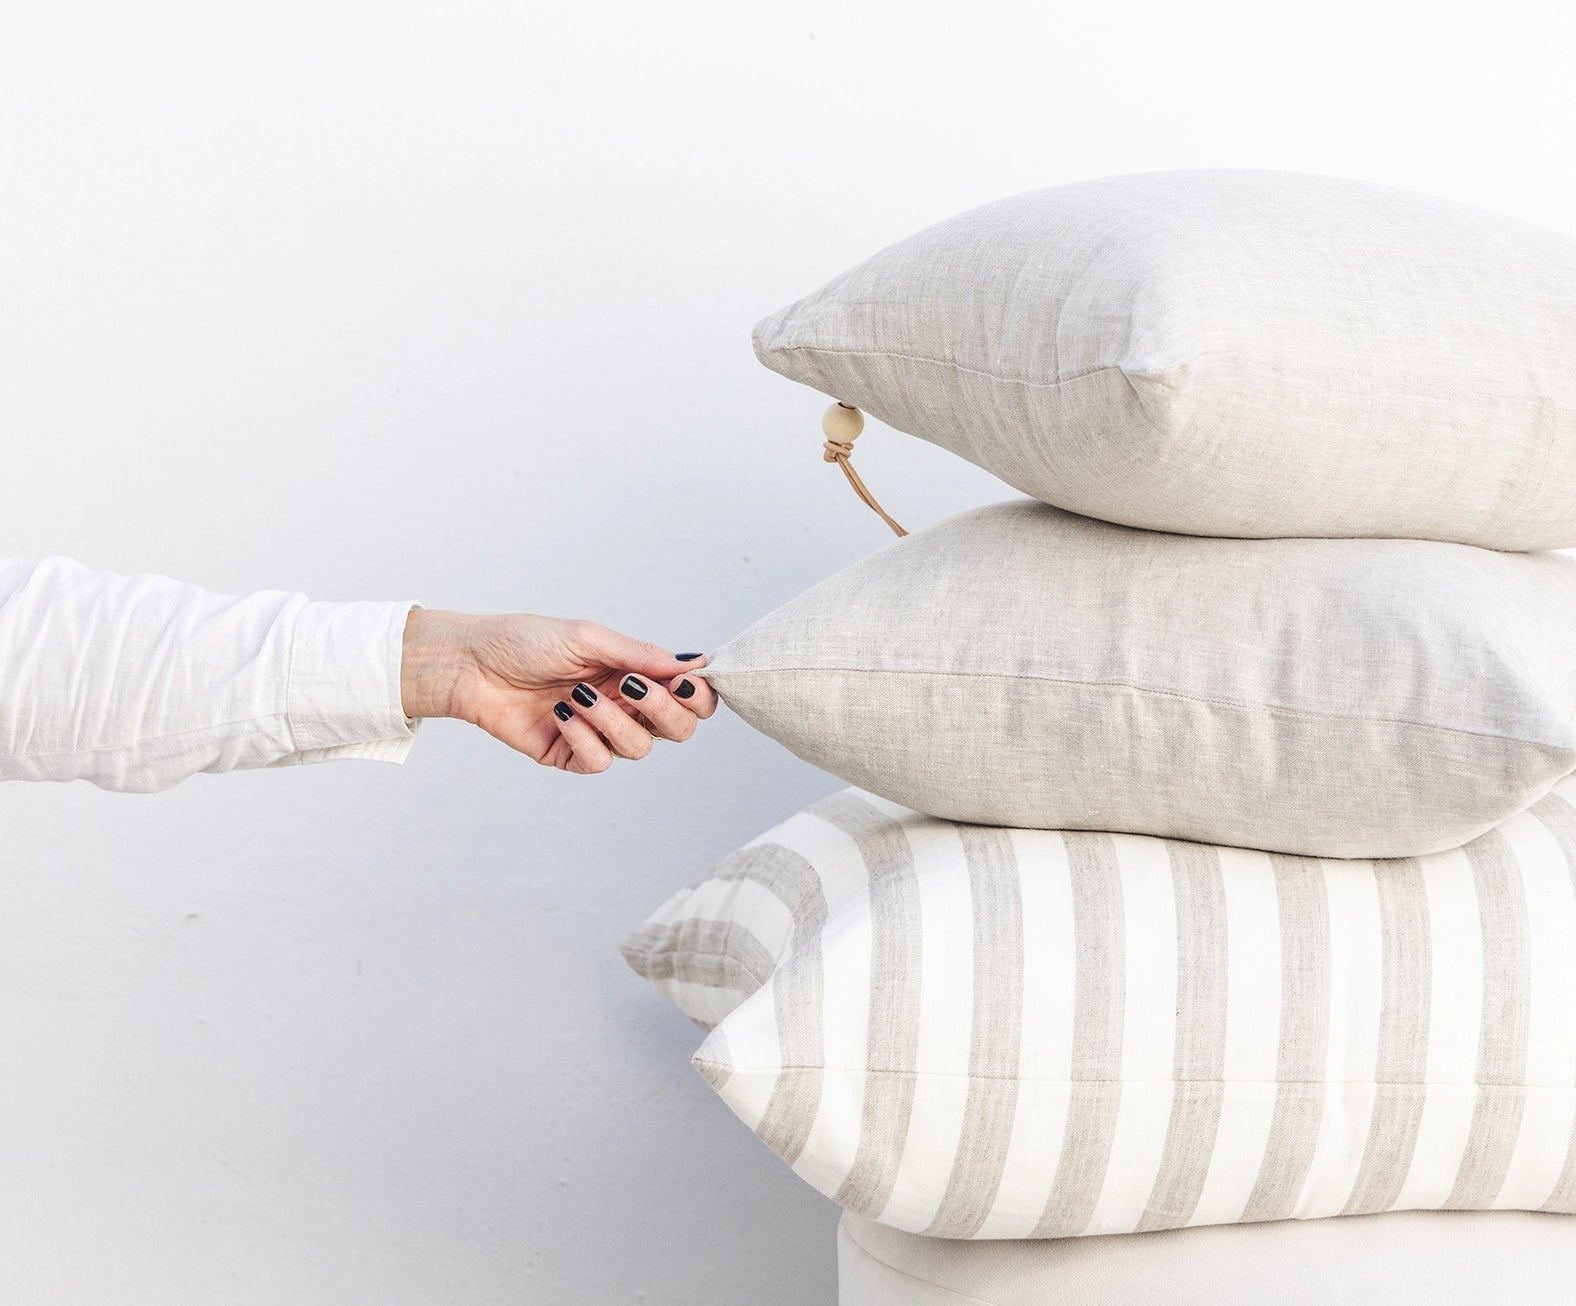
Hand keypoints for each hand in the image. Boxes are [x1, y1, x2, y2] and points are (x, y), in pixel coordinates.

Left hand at [399, 609, 716, 772]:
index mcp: (634, 672)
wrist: (472, 663)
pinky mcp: (569, 754)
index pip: (688, 696)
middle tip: (636, 689)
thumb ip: (640, 655)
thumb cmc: (526, 641)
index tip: (682, 683)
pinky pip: (597, 762)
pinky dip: (584, 738)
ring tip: (580, 695)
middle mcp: (623, 704)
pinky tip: (561, 714)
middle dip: (664, 712)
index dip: (697, 695)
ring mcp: (597, 732)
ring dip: (614, 721)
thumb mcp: (588, 638)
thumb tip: (692, 664)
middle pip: (677, 729)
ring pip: (639, 748)